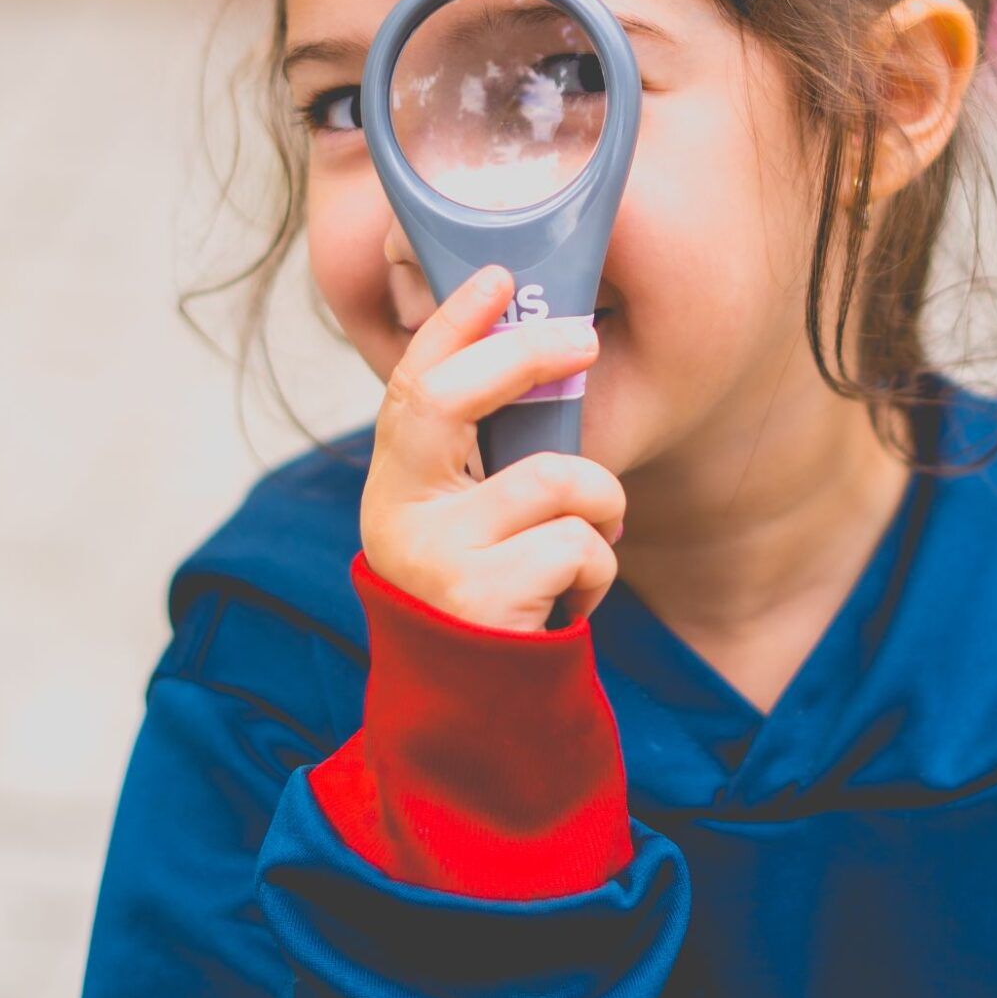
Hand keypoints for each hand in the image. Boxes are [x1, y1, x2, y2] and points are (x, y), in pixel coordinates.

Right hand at [361, 265, 623, 630]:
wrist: (481, 722)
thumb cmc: (492, 605)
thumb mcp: (471, 527)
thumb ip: (484, 464)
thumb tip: (546, 361)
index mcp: (393, 489)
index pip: (409, 384)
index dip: (452, 323)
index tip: (498, 275)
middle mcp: (396, 517)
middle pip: (449, 398)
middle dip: (525, 354)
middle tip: (585, 339)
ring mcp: (434, 558)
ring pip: (555, 478)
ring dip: (602, 506)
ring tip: (592, 548)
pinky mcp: (481, 600)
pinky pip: (581, 545)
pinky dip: (600, 572)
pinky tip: (575, 605)